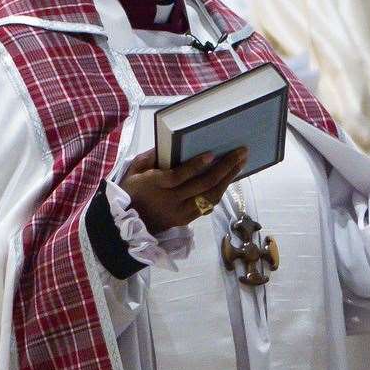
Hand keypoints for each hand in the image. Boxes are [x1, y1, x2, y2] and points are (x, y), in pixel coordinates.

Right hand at [119, 146, 247, 234]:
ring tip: (240, 164)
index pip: (178, 176)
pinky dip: (220, 191)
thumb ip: (149, 157)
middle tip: (240, 152)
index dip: (195, 166)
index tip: (211, 154)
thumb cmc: (132, 192)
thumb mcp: (132, 171)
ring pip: (210, 197)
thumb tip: (169, 144)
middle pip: (202, 185)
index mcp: (155, 186)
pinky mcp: (186, 220)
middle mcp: (170, 200)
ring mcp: (180, 212)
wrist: (128, 225)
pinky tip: (228, 179)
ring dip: (228, 180)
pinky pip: (207, 206)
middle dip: (224, 168)